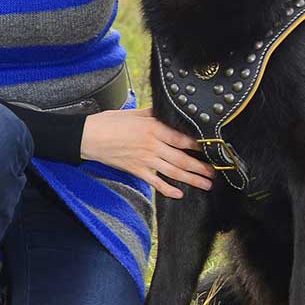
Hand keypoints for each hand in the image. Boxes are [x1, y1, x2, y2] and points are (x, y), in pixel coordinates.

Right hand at [79, 107, 215, 197]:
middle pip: (182, 158)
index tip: (212, 149)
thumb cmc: (109, 122)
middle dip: (201, 166)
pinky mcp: (136, 170)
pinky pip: (155, 182)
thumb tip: (168, 111)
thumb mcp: (134, 112)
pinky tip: (179, 194)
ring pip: (173, 171)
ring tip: (206, 184)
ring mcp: (145, 160)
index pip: (182, 138)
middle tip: (215, 172)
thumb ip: (153, 113)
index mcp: (153, 128)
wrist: (88, 136)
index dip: (199, 145)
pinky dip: (168, 189)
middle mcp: (152, 145)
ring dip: (192, 179)